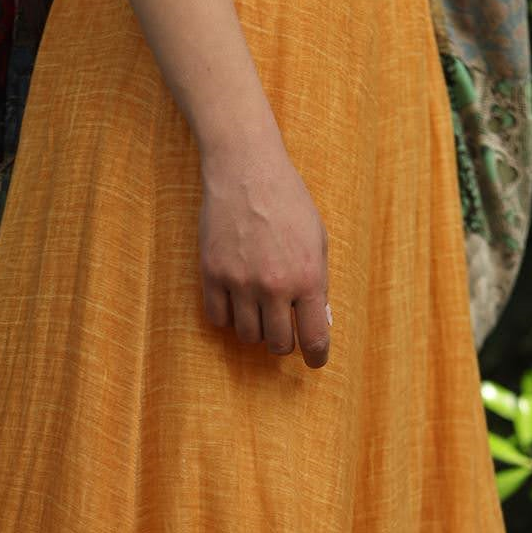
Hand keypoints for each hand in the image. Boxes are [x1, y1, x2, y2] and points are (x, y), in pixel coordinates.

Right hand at [198, 139, 331, 369]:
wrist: (246, 170)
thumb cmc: (288, 203)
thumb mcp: (317, 241)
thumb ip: (319, 285)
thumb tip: (319, 323)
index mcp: (307, 278)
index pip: (314, 338)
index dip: (316, 358)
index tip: (314, 361)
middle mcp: (274, 285)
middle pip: (277, 344)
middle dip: (283, 344)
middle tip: (283, 331)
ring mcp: (240, 282)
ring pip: (247, 335)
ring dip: (255, 330)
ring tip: (259, 310)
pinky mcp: (212, 274)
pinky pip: (218, 319)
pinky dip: (228, 317)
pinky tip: (236, 301)